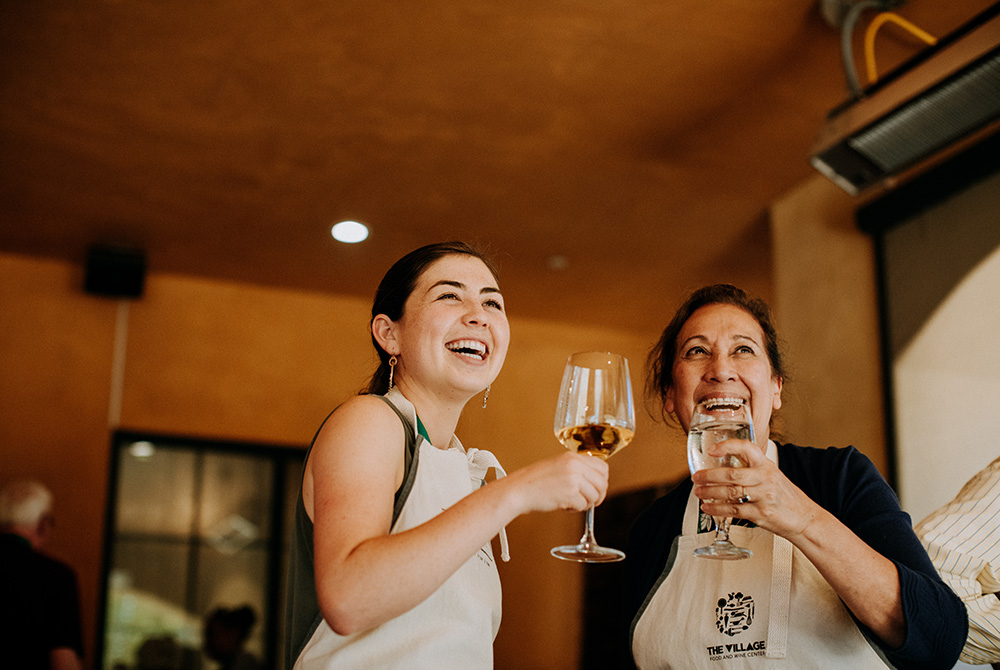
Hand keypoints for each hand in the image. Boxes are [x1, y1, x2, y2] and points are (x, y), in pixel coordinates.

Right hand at [506, 452, 608, 514]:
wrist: (518, 490)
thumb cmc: (535, 481)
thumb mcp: (558, 466)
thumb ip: (576, 469)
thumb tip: (595, 481)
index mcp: (573, 457)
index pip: (603, 467)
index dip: (601, 480)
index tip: (595, 488)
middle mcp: (575, 465)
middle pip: (602, 483)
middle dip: (598, 495)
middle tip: (587, 500)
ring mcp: (573, 478)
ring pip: (595, 496)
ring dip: (585, 503)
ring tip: (571, 502)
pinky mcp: (569, 493)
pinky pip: (583, 505)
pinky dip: (575, 509)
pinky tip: (564, 505)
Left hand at [692, 437, 818, 539]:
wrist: (805, 518)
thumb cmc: (785, 496)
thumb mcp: (771, 475)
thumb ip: (752, 469)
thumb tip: (723, 465)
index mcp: (766, 465)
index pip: (747, 448)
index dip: (728, 446)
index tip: (711, 449)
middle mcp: (765, 478)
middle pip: (732, 474)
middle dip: (709, 476)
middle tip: (696, 477)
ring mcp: (764, 496)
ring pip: (730, 492)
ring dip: (710, 492)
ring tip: (699, 492)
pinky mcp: (761, 514)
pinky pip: (734, 510)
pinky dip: (717, 509)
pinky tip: (708, 508)